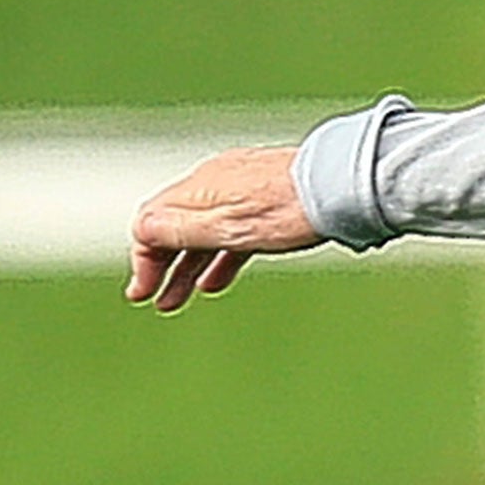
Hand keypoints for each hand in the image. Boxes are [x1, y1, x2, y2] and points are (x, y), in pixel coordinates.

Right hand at [126, 145, 318, 312]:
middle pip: (176, 227)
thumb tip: (141, 230)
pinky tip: (218, 278)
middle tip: (160, 302)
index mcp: (199, 188)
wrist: (343, 185)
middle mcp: (215, 182)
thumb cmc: (288, 207)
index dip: (144, 260)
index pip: (151, 222)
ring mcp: (243, 189)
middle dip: (163, 266)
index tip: (143, 293)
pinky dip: (221, 256)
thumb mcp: (228, 226)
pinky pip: (234, 230)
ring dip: (191, 266)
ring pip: (206, 231)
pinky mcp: (269, 198)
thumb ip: (182, 228)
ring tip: (184, 297)